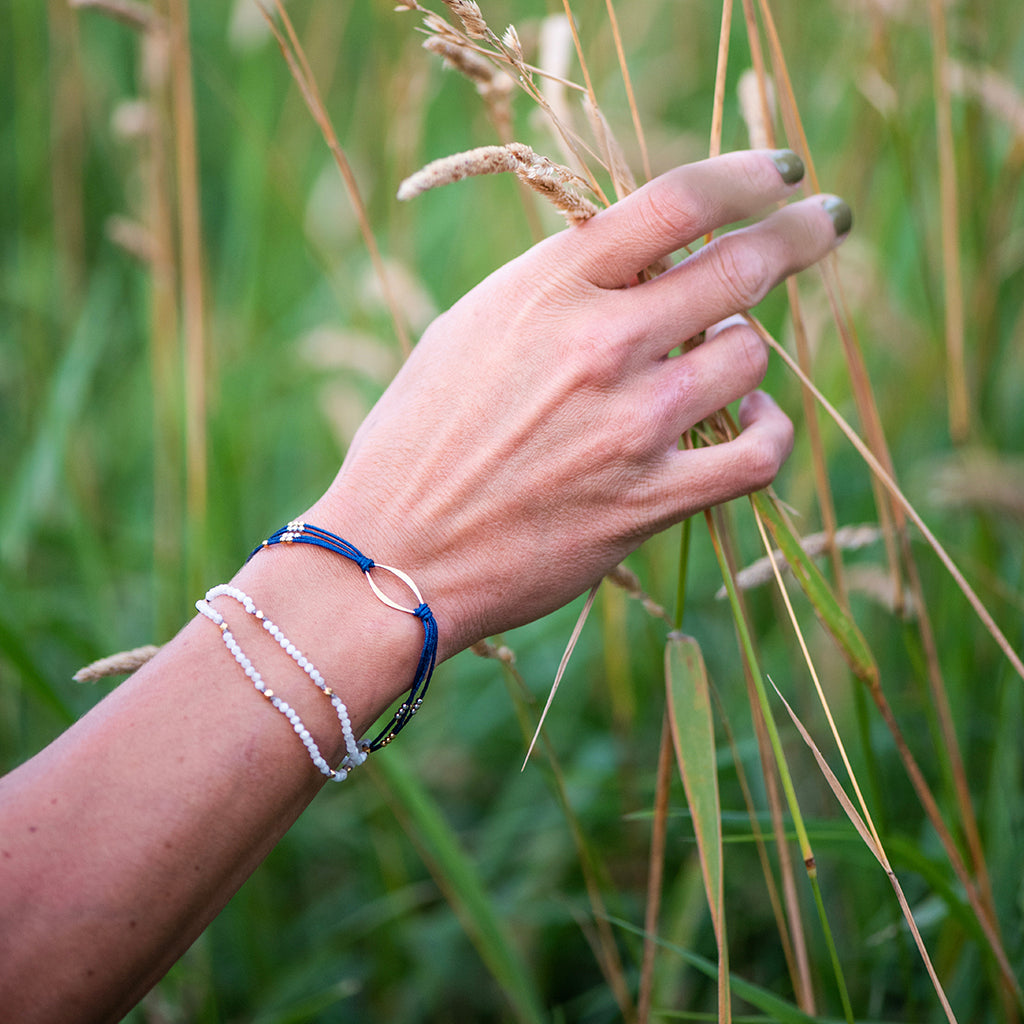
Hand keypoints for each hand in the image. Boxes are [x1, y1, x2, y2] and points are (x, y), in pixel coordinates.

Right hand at [310, 149, 848, 657]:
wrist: (395, 553)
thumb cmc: (417, 438)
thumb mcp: (471, 330)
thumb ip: (556, 289)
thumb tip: (640, 263)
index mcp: (548, 289)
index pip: (678, 200)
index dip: (747, 174)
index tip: (780, 174)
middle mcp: (600, 345)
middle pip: (742, 265)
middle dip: (797, 235)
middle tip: (821, 225)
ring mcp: (631, 426)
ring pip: (751, 355)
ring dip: (748, 347)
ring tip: (724, 356)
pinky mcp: (649, 501)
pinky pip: (758, 454)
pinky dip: (770, 429)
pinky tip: (755, 420)